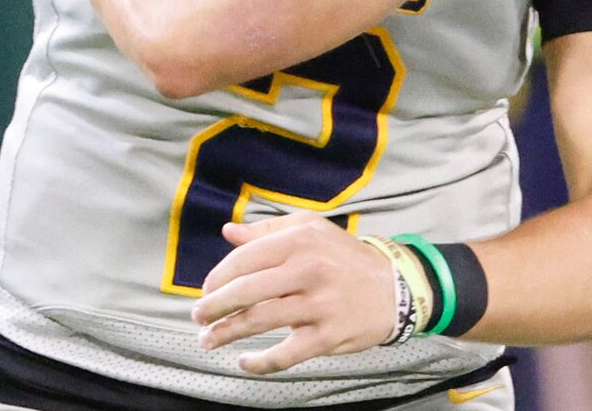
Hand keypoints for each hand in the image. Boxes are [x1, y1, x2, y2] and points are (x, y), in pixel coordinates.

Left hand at [192, 214, 397, 374]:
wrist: (393, 288)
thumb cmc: (344, 256)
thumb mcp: (311, 229)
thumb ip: (267, 231)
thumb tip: (228, 233)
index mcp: (299, 240)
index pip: (245, 259)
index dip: (219, 277)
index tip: (206, 290)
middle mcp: (308, 269)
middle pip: (246, 291)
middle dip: (214, 307)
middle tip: (197, 317)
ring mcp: (318, 305)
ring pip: (259, 321)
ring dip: (226, 333)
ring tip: (208, 340)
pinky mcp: (327, 336)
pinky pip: (285, 354)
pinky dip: (259, 362)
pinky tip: (244, 361)